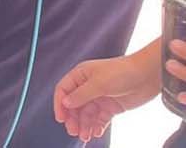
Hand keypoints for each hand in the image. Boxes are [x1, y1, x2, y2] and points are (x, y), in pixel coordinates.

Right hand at [53, 44, 169, 141]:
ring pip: (87, 114)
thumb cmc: (122, 72)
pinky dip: (97, 126)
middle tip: (73, 131)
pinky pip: (100, 118)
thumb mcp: (99, 83)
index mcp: (80, 75)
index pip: (64, 90)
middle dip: (73, 119)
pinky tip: (96, 133)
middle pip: (75, 105)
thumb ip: (81, 94)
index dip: (60, 104)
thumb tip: (65, 103)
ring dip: (85, 125)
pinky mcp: (111, 106)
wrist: (147, 76)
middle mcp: (88, 86)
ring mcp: (100, 97)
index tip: (61, 119)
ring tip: (85, 136)